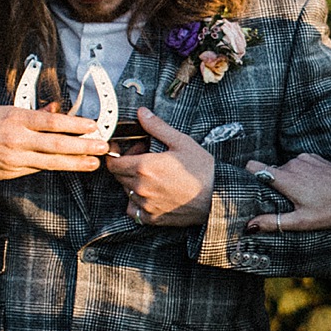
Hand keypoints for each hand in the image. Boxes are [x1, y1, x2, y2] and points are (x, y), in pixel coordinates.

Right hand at [0, 104, 108, 185]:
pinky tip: (70, 166)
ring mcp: (13, 158)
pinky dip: (54, 167)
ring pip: (51, 162)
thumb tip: (56, 110)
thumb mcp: (3, 111)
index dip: (75, 125)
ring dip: (76, 163)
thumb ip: (32, 113)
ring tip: (94, 162)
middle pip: (57, 144)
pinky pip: (36, 169)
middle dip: (84, 146)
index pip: (52, 122)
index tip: (93, 126)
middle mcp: (16, 139)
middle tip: (103, 146)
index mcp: (15, 118)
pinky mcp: (9, 172)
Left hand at [104, 106, 214, 226]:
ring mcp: (145, 204)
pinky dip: (136, 201)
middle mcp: (141, 187)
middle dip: (126, 164)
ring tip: (151, 175)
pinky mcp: (152, 217)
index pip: (113, 163)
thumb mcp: (181, 142)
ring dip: (132, 181)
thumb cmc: (202, 170)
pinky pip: (133, 210)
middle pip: (118, 176)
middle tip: (144, 158)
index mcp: (144, 166)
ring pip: (126, 191)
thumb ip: (157, 127)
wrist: (216, 197)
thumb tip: (142, 113)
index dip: (117, 153)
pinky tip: (150, 194)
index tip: (125, 149)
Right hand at [245, 151, 330, 233]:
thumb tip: (249, 225)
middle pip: (270, 172)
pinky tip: (313, 189)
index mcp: (286, 178)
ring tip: (303, 198)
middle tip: (284, 204)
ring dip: (288, 182)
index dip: (248, 176)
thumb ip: (273, 221)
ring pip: (285, 169)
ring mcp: (305, 158)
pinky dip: (300, 176)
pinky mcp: (315, 157)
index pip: (253, 166)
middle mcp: (293, 163)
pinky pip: (298, 165)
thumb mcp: (302, 221)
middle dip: (272, 186)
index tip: (250, 189)